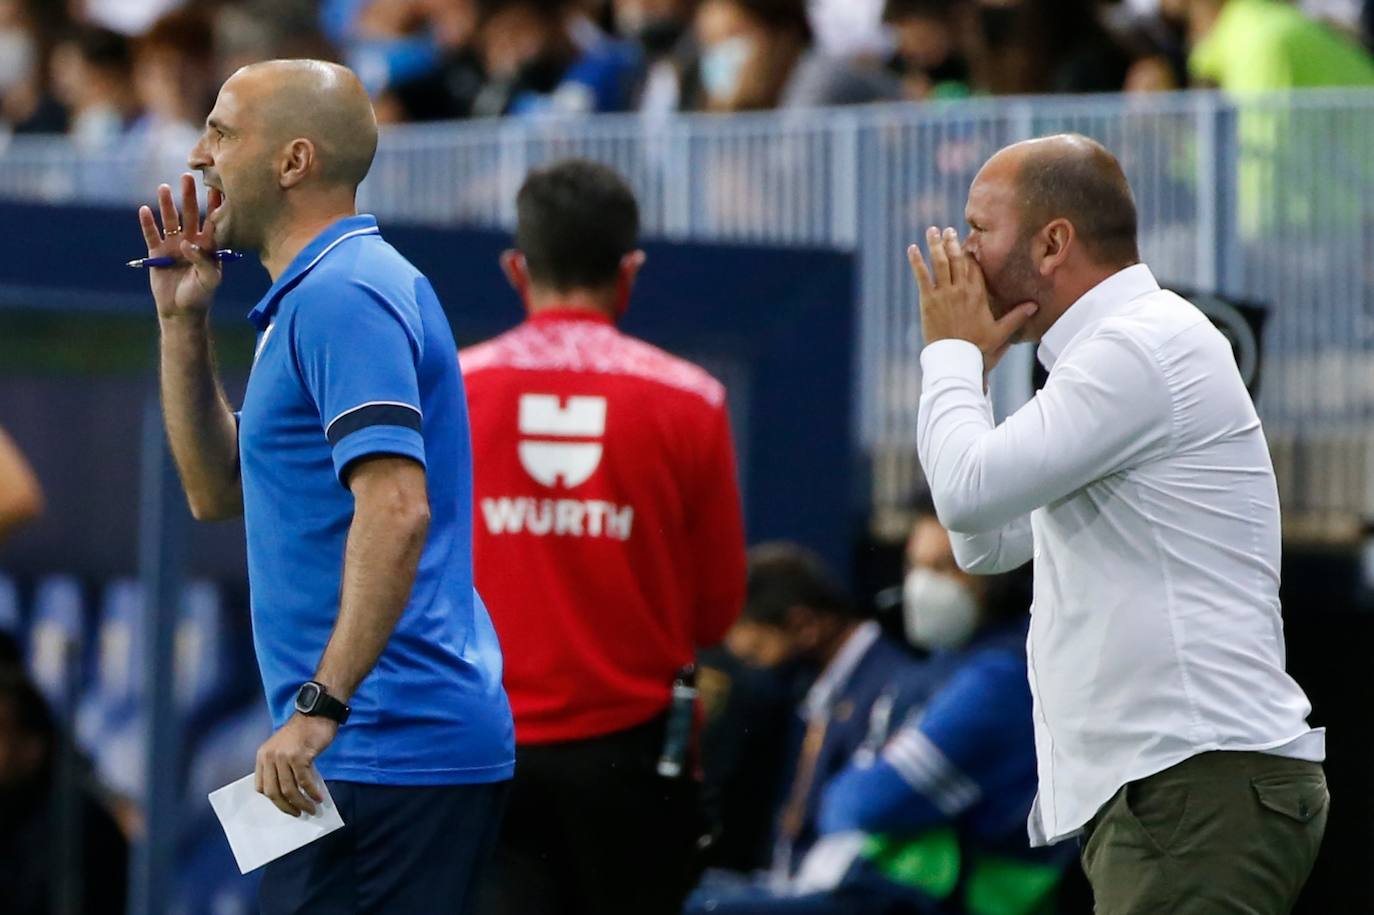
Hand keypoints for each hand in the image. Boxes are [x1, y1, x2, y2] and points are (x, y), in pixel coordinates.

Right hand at [138, 173, 223, 321]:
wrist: (181, 310)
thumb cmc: (201, 295)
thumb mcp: (210, 279)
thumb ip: (204, 260)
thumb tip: (188, 243)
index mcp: (208, 246)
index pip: (212, 221)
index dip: (214, 205)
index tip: (216, 186)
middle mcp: (191, 242)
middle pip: (189, 214)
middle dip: (188, 196)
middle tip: (187, 177)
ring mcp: (173, 246)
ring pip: (169, 220)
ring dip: (166, 205)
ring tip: (164, 187)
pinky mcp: (157, 252)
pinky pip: (151, 234)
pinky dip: (147, 223)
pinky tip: (144, 210)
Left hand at [255, 713, 336, 816]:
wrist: (318, 712)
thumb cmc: (304, 731)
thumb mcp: (285, 748)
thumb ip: (282, 767)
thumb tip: (291, 793)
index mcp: (263, 756)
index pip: (261, 787)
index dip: (274, 800)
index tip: (286, 806)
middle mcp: (269, 757)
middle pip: (274, 792)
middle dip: (286, 807)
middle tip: (299, 814)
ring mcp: (283, 756)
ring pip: (289, 789)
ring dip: (301, 803)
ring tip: (311, 809)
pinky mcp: (299, 756)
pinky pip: (304, 781)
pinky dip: (312, 792)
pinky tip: (319, 797)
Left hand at [909, 227, 1037, 372]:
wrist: (956, 359)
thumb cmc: (978, 348)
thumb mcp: (1000, 332)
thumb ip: (1017, 317)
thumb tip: (1035, 306)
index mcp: (978, 294)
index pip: (974, 266)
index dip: (970, 251)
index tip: (967, 239)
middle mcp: (962, 289)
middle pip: (957, 259)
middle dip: (952, 242)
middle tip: (947, 230)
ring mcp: (944, 294)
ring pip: (940, 262)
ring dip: (935, 245)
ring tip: (931, 231)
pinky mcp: (929, 301)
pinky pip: (922, 276)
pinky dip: (916, 261)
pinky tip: (912, 248)